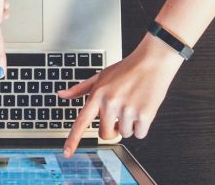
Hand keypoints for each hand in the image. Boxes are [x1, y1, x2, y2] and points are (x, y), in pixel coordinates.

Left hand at [58, 34, 184, 156]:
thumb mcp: (100, 76)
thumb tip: (61, 95)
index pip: (82, 121)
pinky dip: (142, 126)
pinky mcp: (144, 115)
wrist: (153, 61)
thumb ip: (80, 89)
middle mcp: (110, 103)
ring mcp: (127, 110)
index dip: (73, 139)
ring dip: (129, 125)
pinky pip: (140, 134)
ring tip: (133, 105)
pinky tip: (143, 109)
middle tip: (120, 115)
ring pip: (124, 134)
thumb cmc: (127, 69)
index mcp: (98, 95)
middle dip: (113, 129)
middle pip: (105, 134)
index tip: (67, 153)